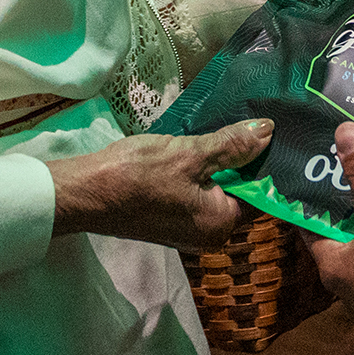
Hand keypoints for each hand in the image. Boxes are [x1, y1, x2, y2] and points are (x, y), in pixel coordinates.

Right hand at [47, 118, 272, 249]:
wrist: (86, 192)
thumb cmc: (139, 174)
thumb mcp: (189, 153)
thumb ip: (231, 145)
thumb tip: (268, 132)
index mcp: (221, 225)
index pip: (258, 192)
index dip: (260, 160)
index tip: (263, 128)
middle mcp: (208, 234)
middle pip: (235, 190)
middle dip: (235, 158)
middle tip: (237, 120)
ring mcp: (185, 228)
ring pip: (212, 188)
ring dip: (212, 162)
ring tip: (212, 129)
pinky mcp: (167, 218)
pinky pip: (193, 192)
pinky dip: (193, 171)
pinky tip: (186, 148)